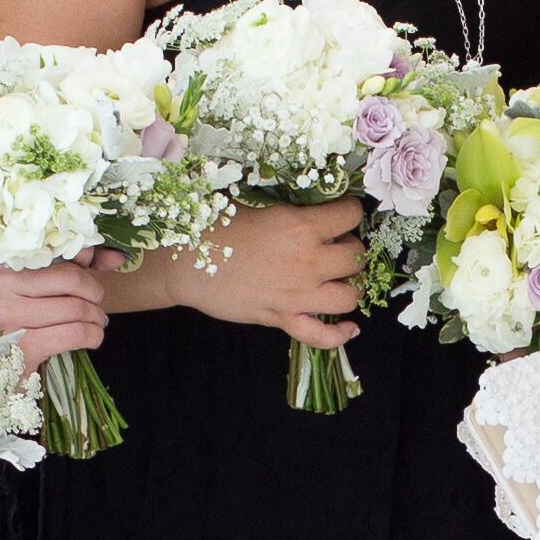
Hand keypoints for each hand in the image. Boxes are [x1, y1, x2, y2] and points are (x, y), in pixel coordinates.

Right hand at [0, 252, 111, 360]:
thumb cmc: (16, 324)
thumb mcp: (33, 288)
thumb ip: (70, 264)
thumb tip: (114, 256)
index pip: (51, 246)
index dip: (82, 254)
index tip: (98, 262)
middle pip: (70, 278)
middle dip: (94, 293)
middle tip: (95, 304)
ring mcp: (5, 317)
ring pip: (76, 308)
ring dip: (96, 317)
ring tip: (95, 322)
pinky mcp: (21, 347)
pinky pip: (75, 333)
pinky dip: (93, 335)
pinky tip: (92, 337)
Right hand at [162, 195, 364, 346]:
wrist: (183, 262)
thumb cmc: (214, 227)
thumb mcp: (257, 204)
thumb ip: (290, 209)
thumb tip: (312, 203)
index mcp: (300, 226)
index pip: (349, 215)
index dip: (349, 212)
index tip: (342, 213)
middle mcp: (306, 261)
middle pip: (355, 257)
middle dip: (351, 249)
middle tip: (336, 246)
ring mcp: (297, 294)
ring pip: (350, 296)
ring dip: (350, 287)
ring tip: (339, 279)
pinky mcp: (283, 319)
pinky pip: (322, 336)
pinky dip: (340, 334)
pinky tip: (349, 327)